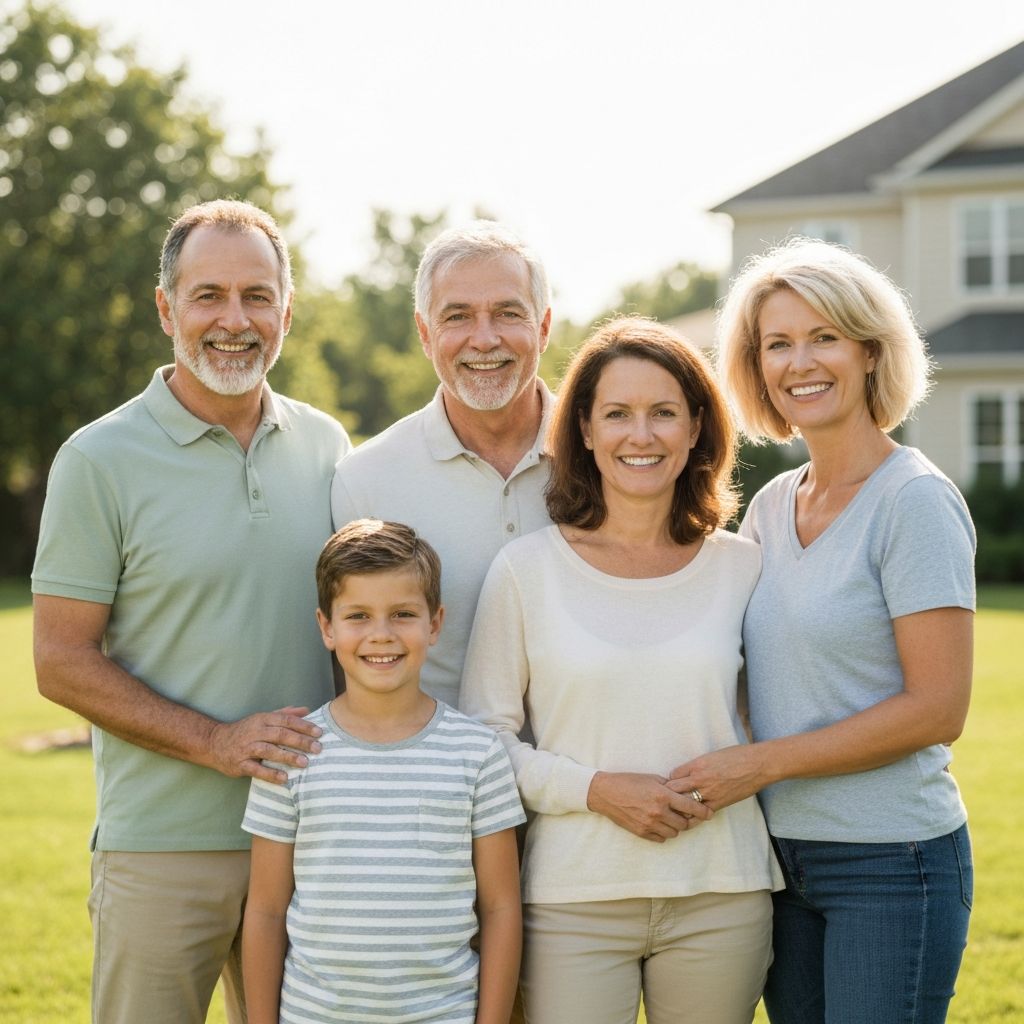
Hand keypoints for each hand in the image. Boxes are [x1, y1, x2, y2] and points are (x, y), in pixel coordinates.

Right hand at [208, 706, 322, 782]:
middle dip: (300, 741)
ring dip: (287, 757)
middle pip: (280, 735)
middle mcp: (255, 732)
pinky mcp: (239, 764)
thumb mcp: (263, 718)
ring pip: (269, 751)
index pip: (286, 720)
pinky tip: (284, 778)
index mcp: (263, 719)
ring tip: (304, 763)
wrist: (214, 743)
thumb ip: (284, 714)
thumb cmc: (245, 730)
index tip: (319, 732)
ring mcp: (246, 748)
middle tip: (318, 748)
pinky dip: (270, 774)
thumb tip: (306, 710)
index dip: (303, 726)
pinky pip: (256, 769)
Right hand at [586, 771, 711, 841]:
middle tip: (685, 814)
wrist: (606, 793)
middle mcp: (658, 812)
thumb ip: (670, 787)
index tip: (709, 813)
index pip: (691, 807)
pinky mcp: (642, 832)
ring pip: (674, 833)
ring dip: (675, 826)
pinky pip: (661, 838)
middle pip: (684, 824)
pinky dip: (663, 832)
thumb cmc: (628, 781)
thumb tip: (684, 794)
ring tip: (669, 817)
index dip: (703, 812)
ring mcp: (650, 824)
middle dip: (687, 820)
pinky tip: (659, 823)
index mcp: (663, 795)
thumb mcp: (652, 778)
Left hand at [668, 744, 766, 811]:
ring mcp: (709, 792)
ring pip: (684, 804)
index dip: (670, 780)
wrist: (757, 765)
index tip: (671, 784)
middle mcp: (699, 778)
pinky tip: (691, 817)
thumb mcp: (711, 755)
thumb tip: (688, 773)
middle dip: (669, 794)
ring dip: (679, 807)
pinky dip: (694, 816)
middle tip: (668, 799)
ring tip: (676, 810)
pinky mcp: (719, 803)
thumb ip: (698, 765)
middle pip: (673, 789)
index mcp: (697, 764)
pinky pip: (700, 814)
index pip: (673, 774)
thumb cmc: (736, 756)